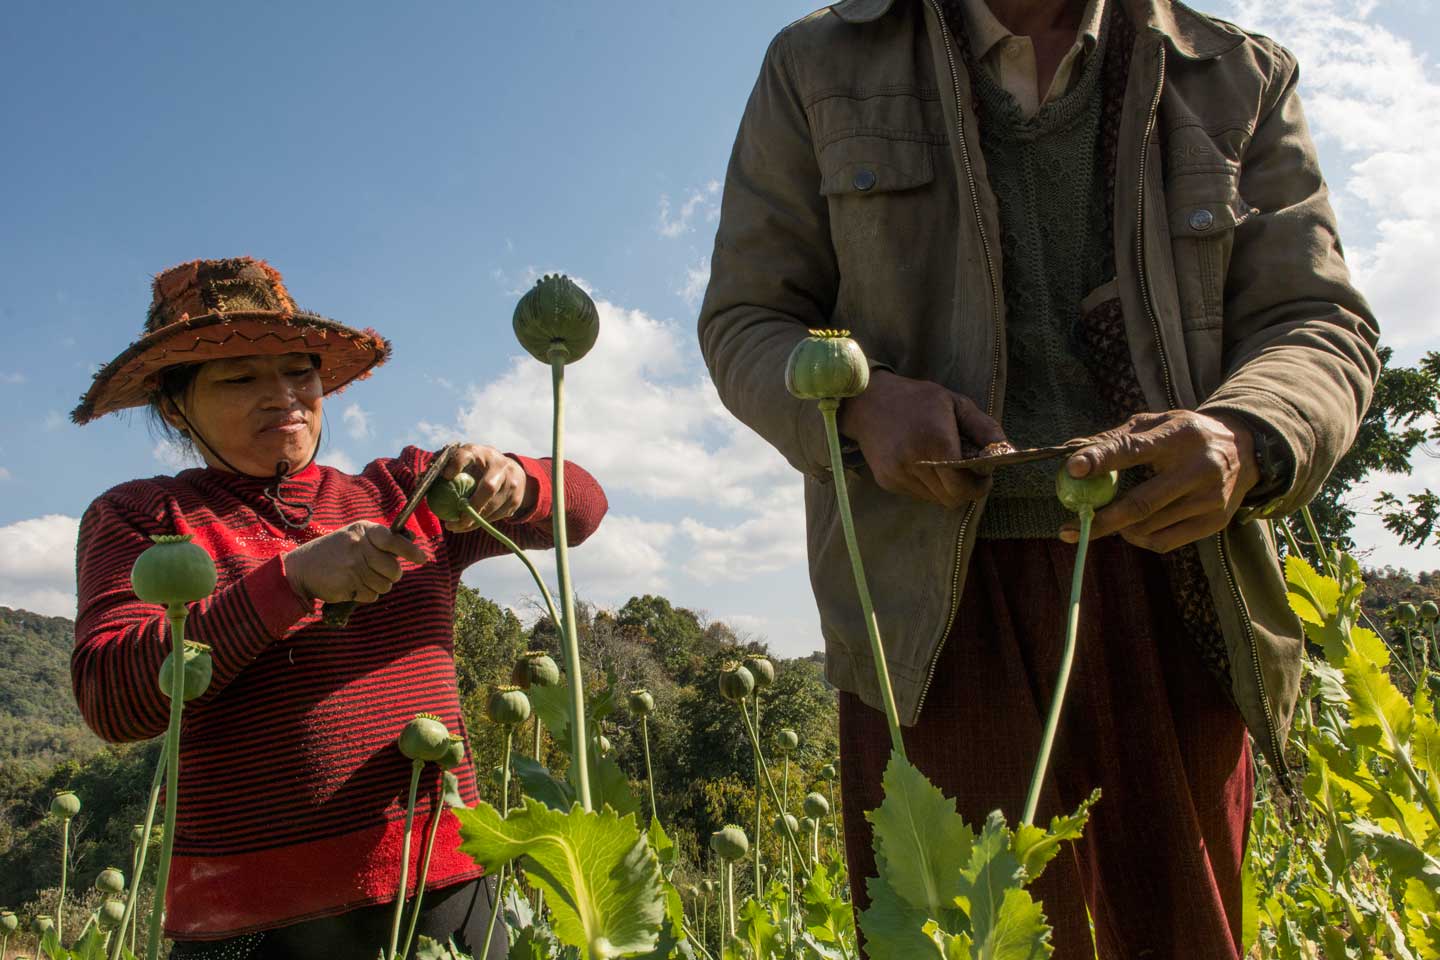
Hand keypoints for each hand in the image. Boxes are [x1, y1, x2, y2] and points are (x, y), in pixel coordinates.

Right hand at [284, 521, 427, 604]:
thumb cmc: (334, 552)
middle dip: (391, 576)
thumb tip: (411, 549)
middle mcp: (359, 546)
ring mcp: (353, 566)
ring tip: (360, 578)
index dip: (410, 551)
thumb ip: (379, 541)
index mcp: (363, 530)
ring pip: (384, 585)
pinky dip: (365, 595)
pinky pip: (371, 596)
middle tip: (378, 573)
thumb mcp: (354, 536)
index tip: (422, 558)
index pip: (394, 540)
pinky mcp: (348, 584)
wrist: (300, 568)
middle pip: (394, 569)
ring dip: (377, 587)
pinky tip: (352, 586)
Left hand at [440, 444, 535, 531]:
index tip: (445, 476)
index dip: (457, 464)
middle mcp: (500, 465)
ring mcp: (511, 483)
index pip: (468, 454)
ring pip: (492, 507)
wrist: (514, 471)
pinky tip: (469, 524)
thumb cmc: (478, 467)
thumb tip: (421, 479)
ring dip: (473, 520)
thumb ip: (446, 467)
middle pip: (488, 488)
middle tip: (453, 521)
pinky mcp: (515, 499)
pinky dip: (482, 522)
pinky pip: (497, 516)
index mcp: (482, 453)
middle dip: (471, 507)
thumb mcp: (466, 460)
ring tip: (456, 526)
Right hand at [837, 370, 1006, 508]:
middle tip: (968, 472)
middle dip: (965, 489)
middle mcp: (914, 463)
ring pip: (935, 499)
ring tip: (944, 463)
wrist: (868, 401)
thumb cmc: (918, 399)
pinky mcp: (886, 481)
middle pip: (951, 498)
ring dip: (946, 488)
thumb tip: (1009, 451)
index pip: (964, 487)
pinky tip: (923, 463)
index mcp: (935, 442)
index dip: (979, 486)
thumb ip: (985, 428)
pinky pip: (918, 494)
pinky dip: (928, 485)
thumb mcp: (956, 403)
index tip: (984, 475)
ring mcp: (897, 475)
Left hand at [1059, 410, 1258, 552]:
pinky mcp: (1215, 522)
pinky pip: (1164, 542)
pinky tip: (1132, 528)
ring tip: (1105, 520)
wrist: (1246, 450)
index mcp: (1179, 437)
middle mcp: (1198, 469)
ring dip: (1118, 529)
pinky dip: (1139, 539)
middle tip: (1068, 528)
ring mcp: (1210, 499)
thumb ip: (1115, 439)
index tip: (1072, 469)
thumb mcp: (1156, 424)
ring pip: (1149, 527)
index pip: (1134, 449)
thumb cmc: (1186, 436)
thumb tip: (1070, 452)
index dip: (1102, 459)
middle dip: (1101, 519)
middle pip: (1141, 503)